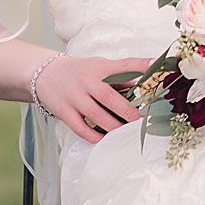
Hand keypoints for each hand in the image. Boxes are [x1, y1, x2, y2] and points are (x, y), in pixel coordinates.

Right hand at [33, 55, 152, 143]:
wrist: (45, 73)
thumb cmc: (82, 72)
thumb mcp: (101, 67)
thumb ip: (121, 76)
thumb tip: (148, 85)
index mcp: (101, 67)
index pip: (125, 64)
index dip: (143, 65)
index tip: (159, 65)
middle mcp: (87, 81)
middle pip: (109, 97)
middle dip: (129, 111)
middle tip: (144, 121)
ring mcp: (74, 97)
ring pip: (96, 115)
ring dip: (114, 127)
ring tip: (128, 134)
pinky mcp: (63, 111)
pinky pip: (80, 128)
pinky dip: (94, 136)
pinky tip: (106, 140)